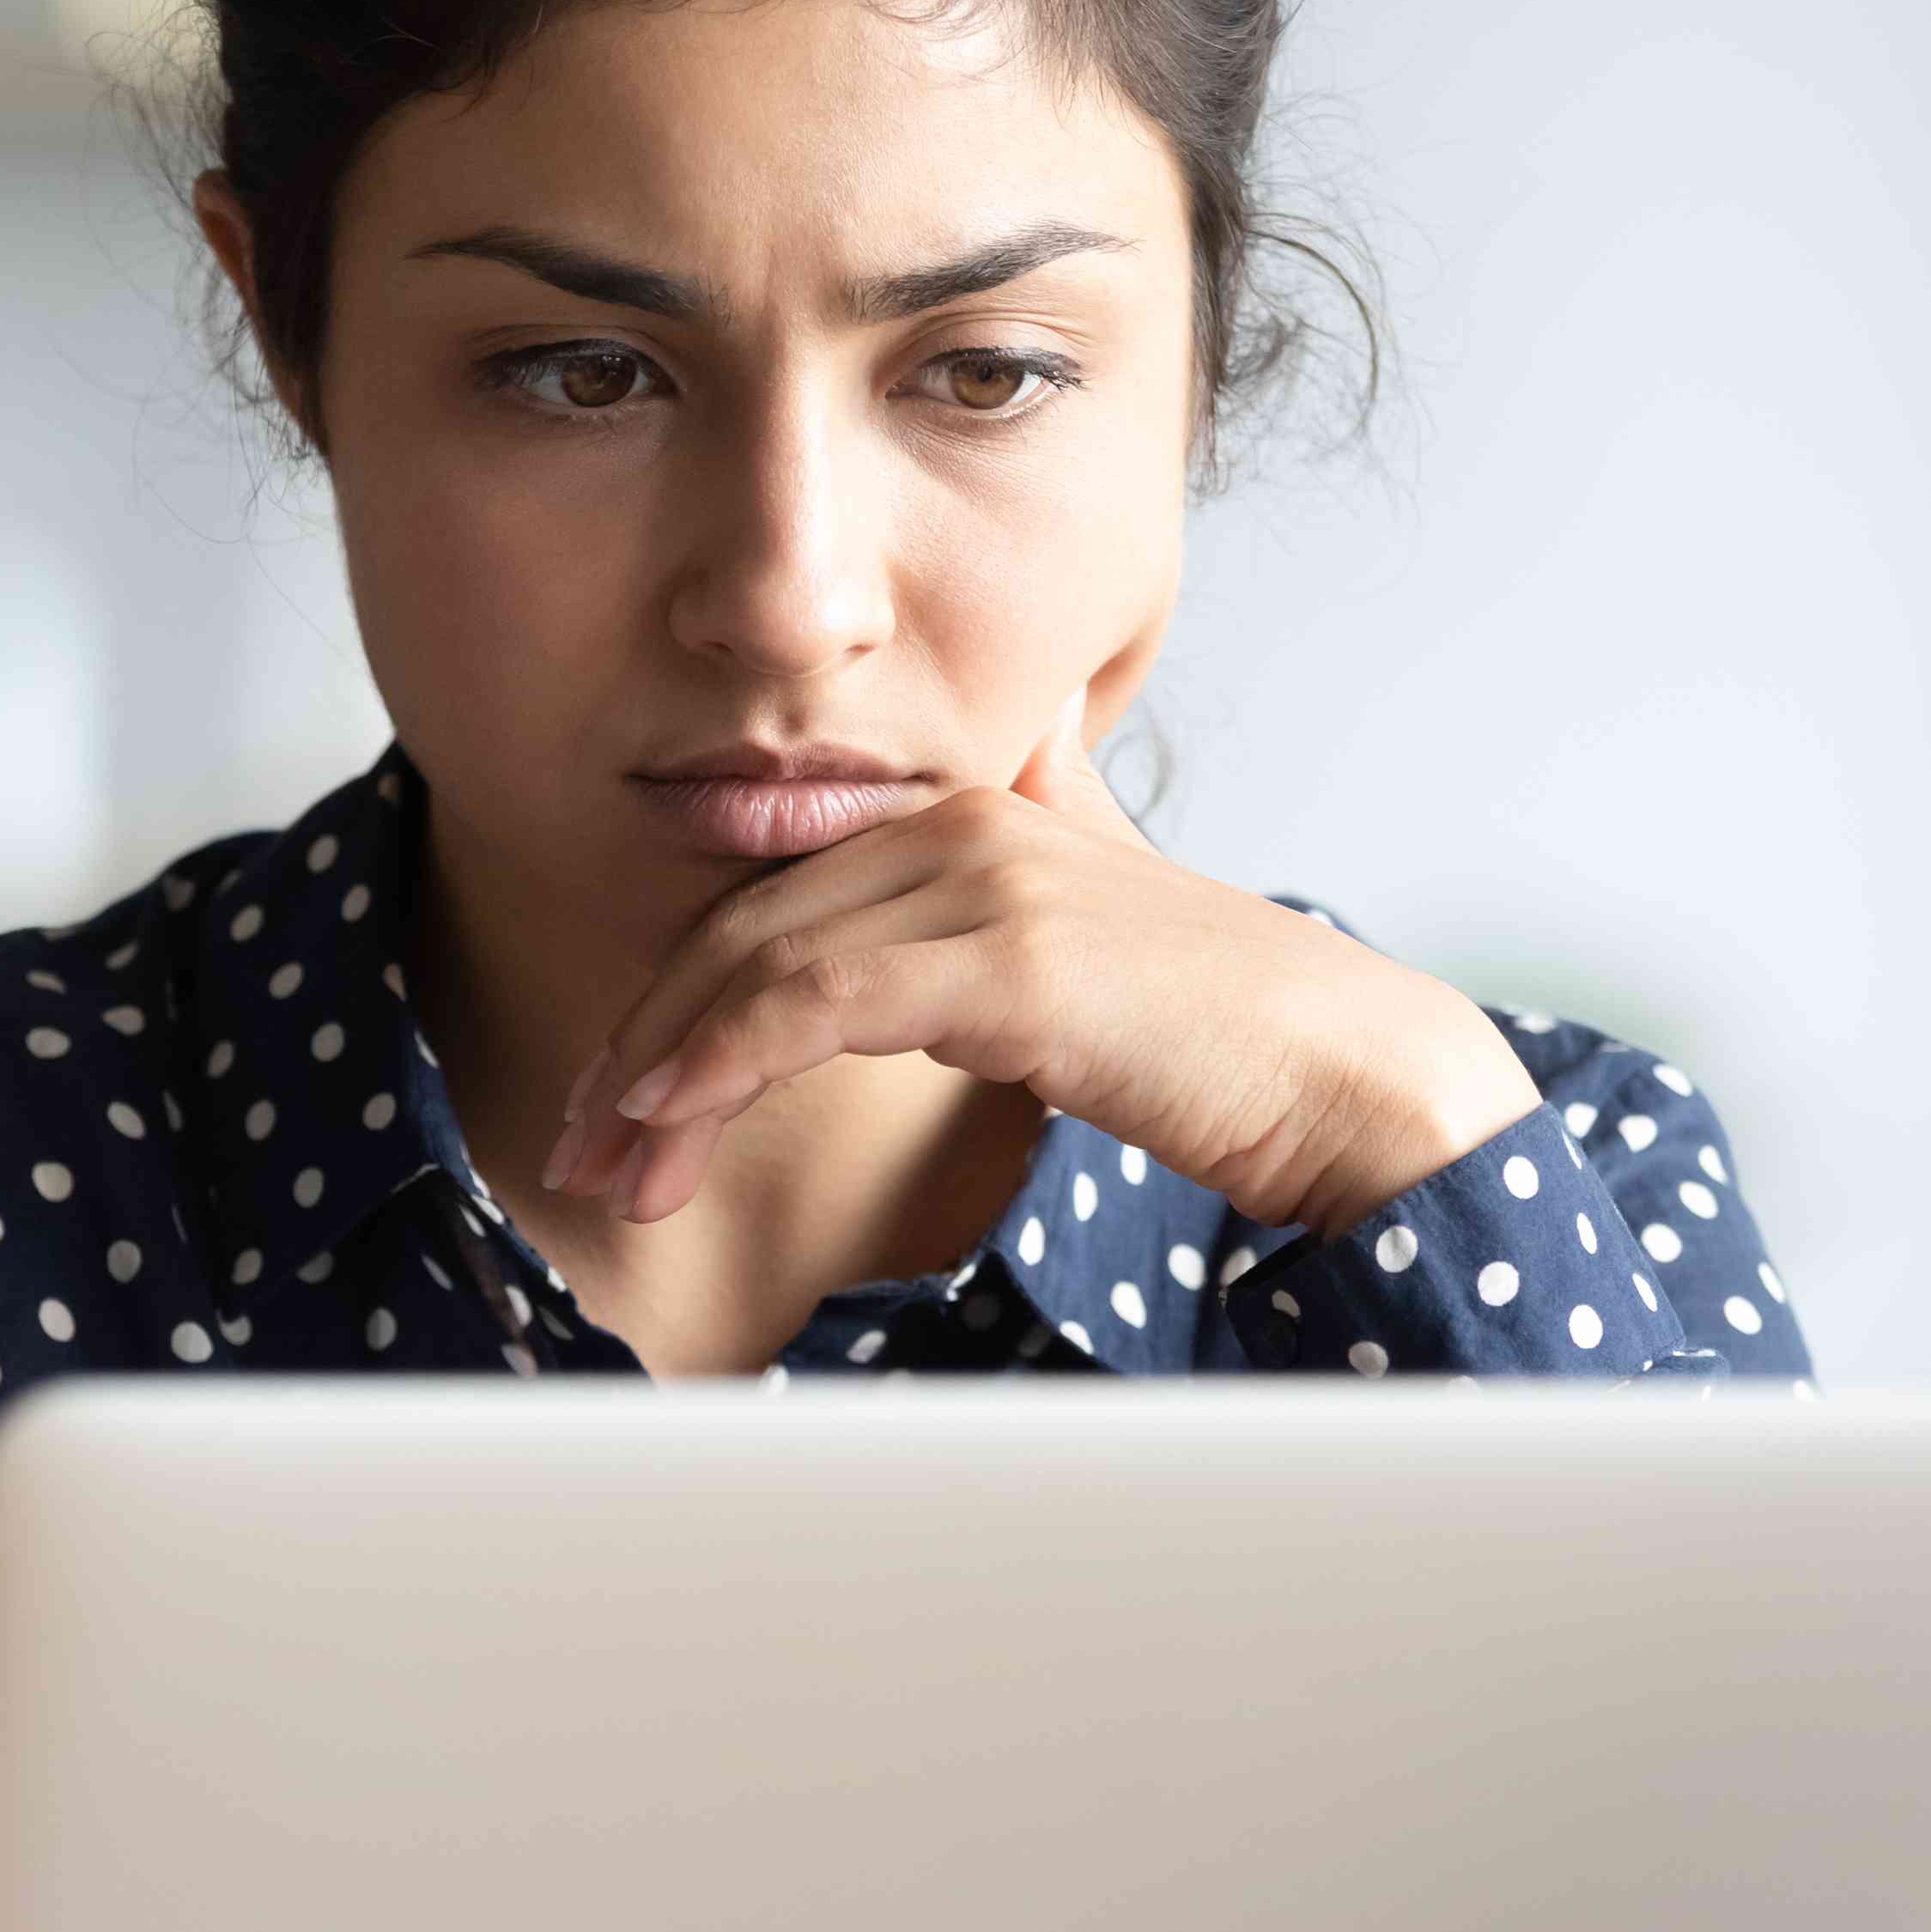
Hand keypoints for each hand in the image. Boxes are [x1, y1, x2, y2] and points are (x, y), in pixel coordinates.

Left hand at [534, 703, 1547, 1237]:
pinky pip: (813, 1003)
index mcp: (969, 813)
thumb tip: (1019, 757)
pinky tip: (674, 1126)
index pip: (768, 898)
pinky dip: (721, 1063)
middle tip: (582, 1150)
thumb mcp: (1103, 916)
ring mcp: (984, 883)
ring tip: (613, 1174)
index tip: (615, 1099)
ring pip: (757, 966)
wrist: (1348, 1076)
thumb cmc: (1222, 1031)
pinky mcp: (1006, 960)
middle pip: (739, 928)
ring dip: (661, 1078)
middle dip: (640, 1047)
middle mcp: (963, 824)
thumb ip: (1035, 845)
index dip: (674, 997)